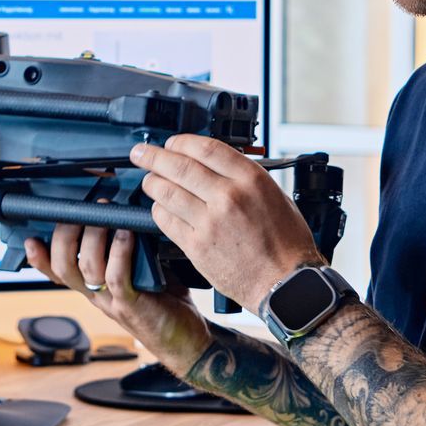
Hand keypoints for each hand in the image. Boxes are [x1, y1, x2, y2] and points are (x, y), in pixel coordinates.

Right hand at [24, 221, 211, 376]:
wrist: (188, 345)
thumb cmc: (166, 307)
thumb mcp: (141, 276)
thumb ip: (127, 253)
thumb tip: (125, 218)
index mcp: (94, 290)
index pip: (57, 274)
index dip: (39, 259)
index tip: (32, 239)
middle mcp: (97, 297)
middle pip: (63, 267)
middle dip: (65, 236)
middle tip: (78, 213)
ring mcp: (112, 303)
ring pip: (87, 269)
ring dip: (94, 237)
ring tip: (106, 216)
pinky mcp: (132, 306)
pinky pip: (117, 277)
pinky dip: (119, 252)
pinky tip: (127, 234)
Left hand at [132, 136, 324, 310]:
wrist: (286, 283)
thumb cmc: (286, 243)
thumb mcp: (275, 195)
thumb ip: (243, 177)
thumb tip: (215, 164)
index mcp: (250, 179)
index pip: (205, 147)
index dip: (180, 142)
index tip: (170, 143)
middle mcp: (228, 196)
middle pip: (178, 165)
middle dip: (152, 156)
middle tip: (140, 153)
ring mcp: (210, 222)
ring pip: (166, 191)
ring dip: (151, 183)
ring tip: (148, 181)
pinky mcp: (196, 246)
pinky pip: (165, 220)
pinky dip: (158, 210)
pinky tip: (160, 208)